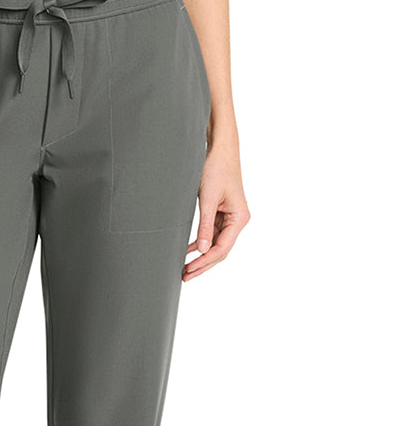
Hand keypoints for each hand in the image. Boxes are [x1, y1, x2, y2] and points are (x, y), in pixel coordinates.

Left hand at [184, 132, 249, 279]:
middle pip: (220, 250)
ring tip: (185, 268)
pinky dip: (201, 242)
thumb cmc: (216, 169)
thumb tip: (202, 250)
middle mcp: (237, 220)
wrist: (219, 150)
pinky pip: (212, 233)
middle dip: (203, 264)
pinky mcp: (221, 212)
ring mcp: (230, 217)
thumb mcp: (207, 198)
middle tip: (185, 276)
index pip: (222, 248)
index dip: (205, 261)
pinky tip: (189, 251)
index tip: (189, 269)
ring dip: (201, 256)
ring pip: (216, 244)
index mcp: (239, 218)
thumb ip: (205, 225)